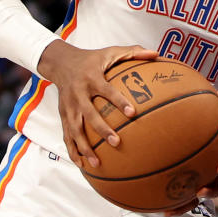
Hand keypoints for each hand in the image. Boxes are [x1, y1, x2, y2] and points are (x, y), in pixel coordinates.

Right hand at [38, 41, 157, 167]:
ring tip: (98, 163)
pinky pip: (66, 135)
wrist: (61, 63)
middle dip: (102, 130)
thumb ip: (133, 52)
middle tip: (117, 143)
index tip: (132, 113)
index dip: (119, 101)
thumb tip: (156, 54)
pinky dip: (73, 151)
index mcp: (92, 77)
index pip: (106, 90)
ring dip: (85, 147)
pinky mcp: (63, 115)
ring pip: (75, 129)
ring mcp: (69, 106)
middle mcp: (79, 93)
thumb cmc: (92, 58)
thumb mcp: (111, 51)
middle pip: (90, 114)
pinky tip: (82, 165)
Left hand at [163, 91, 217, 216]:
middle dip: (207, 191)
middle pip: (215, 189)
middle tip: (199, 191)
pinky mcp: (195, 191)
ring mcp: (207, 187)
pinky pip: (183, 200)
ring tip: (168, 211)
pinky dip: (171, 204)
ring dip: (184, 206)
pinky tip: (154, 206)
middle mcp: (217, 179)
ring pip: (196, 201)